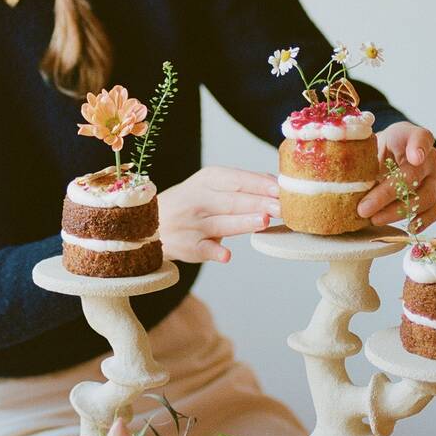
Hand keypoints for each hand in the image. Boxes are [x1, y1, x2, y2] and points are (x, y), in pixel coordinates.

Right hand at [158, 166, 279, 262]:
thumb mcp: (212, 185)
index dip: (259, 185)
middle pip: (233, 201)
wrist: (153, 223)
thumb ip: (243, 184)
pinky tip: (226, 255)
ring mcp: (193, 225)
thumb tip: (277, 184)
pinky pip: (204, 250)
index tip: (280, 190)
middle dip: (259, 204)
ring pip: (221, 223)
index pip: (237, 180)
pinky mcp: (189, 247)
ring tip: (263, 221)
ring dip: (242, 222)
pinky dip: (215, 252)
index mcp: (208, 180)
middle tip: (282, 208)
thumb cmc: (193, 203)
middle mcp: (199, 200)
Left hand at [359, 122, 435, 230]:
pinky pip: (435, 211)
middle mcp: (429, 158)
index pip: (421, 137)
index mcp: (412, 137)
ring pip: (425, 197)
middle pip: (415, 175)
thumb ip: (362, 152)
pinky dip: (423, 221)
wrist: (396, 157)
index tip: (414, 157)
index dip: (419, 147)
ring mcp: (435, 179)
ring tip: (375, 220)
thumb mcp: (371, 143)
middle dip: (387, 194)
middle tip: (364, 208)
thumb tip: (341, 175)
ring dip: (398, 212)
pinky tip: (407, 227)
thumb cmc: (382, 150)